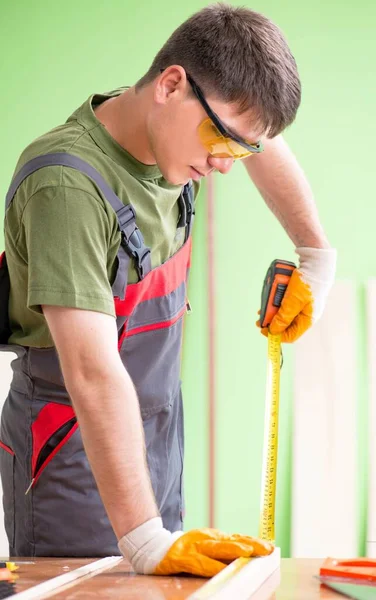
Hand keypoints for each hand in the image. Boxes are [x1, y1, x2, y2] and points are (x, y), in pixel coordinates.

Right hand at [118, 517, 273, 576]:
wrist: (155, 549)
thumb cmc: (184, 550)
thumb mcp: (206, 546)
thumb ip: (223, 551)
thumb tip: (247, 556)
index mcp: (213, 537)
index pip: (237, 538)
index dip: (254, 541)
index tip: (270, 546)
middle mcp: (206, 539)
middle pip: (231, 541)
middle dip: (250, 545)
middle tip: (267, 549)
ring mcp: (194, 547)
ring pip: (216, 549)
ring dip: (232, 550)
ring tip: (247, 552)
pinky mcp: (183, 558)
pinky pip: (199, 563)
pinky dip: (210, 565)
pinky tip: (220, 568)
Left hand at [257, 247, 336, 342]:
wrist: (316, 263)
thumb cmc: (307, 283)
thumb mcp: (292, 302)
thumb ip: (283, 317)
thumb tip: (273, 331)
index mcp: (307, 319)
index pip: (291, 336)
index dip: (276, 335)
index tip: (263, 329)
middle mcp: (305, 314)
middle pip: (286, 324)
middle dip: (272, 322)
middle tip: (260, 319)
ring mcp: (303, 305)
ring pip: (285, 313)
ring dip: (273, 312)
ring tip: (262, 308)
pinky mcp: (300, 296)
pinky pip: (286, 303)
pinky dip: (277, 302)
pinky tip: (270, 299)